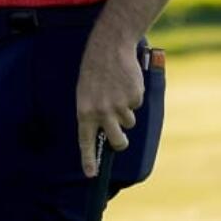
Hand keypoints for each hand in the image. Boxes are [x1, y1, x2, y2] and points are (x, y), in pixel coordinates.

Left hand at [76, 31, 143, 176]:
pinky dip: (132, 96)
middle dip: (121, 141)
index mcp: (85, 110)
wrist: (109, 46)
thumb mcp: (85, 92)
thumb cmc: (94, 69)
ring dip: (126, 111)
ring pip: (129, 122)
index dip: (88, 159)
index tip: (91, 174)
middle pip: (118, 141)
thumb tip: (104, 132)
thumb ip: (93, 112)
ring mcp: (119, 105)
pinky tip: (125, 81)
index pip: (86, 141)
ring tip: (117, 90)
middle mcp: (102, 112)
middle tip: (121, 136)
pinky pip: (136, 105)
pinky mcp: (134, 97)